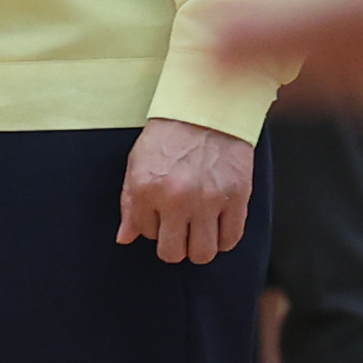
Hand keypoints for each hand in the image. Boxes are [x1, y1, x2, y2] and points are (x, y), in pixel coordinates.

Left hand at [117, 115, 256, 264]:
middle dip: (175, 245)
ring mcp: (208, 200)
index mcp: (147, 189)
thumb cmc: (171, 134)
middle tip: (180, 230)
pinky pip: (230, 239)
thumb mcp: (139, 163)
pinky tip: (219, 226)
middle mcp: (176, 199)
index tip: (162, 212)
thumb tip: (126, 237)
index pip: (146, 233)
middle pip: (173, 253)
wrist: (208, 108)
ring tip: (200, 231)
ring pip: (202, 253)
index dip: (154, 225)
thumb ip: (130, 203)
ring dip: (199, 247)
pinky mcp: (236, 197)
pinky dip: (224, 239)